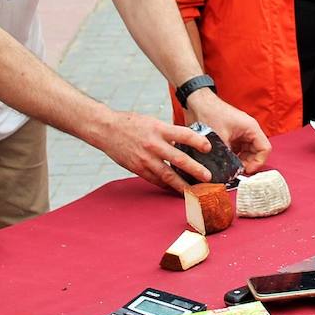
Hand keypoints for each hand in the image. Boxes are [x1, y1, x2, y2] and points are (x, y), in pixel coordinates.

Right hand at [92, 110, 212, 191]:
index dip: (197, 141)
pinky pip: (155, 179)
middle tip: (208, 177)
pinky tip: (174, 190)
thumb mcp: (152, 122)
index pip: (183, 134)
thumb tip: (183, 145)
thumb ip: (167, 133)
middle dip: (195, 169)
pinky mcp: (137, 168)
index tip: (208, 147)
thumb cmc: (131, 123)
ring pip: (167, 174)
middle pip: (179, 159)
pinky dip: (166, 185)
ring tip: (194, 192)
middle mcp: (153, 144)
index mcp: (159, 129)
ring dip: (182, 184)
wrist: (106, 130)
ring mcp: (145, 158)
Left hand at [184, 91, 271, 174]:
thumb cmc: (209, 113)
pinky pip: (238, 149)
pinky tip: (224, 161)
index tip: (246, 171)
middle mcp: (248, 130)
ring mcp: (240, 132)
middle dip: (248, 163)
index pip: (265, 149)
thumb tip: (228, 172)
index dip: (257, 162)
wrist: (197, 102)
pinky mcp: (232, 135)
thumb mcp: (220, 139)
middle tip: (236, 171)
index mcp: (251, 128)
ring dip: (240, 160)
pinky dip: (233, 156)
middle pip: (256, 152)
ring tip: (229, 167)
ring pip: (247, 151)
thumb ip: (227, 157)